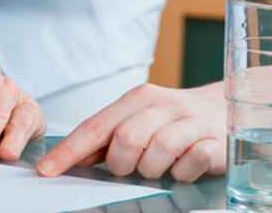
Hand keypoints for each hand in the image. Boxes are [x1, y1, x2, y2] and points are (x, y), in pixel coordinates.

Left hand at [35, 83, 224, 181]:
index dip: (69, 151)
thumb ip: (107, 137)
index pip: (95, 127)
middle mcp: (162, 105)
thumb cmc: (174, 119)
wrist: (224, 108)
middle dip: (121, 164)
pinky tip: (183, 167)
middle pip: (125, 140)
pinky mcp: (213, 141)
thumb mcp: (139, 119)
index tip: (47, 170)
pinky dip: (182, 173)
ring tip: (159, 166)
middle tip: (131, 167)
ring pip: (157, 152)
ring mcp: (190, 122)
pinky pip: (190, 163)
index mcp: (137, 98)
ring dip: (153, 169)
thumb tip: (70, 157)